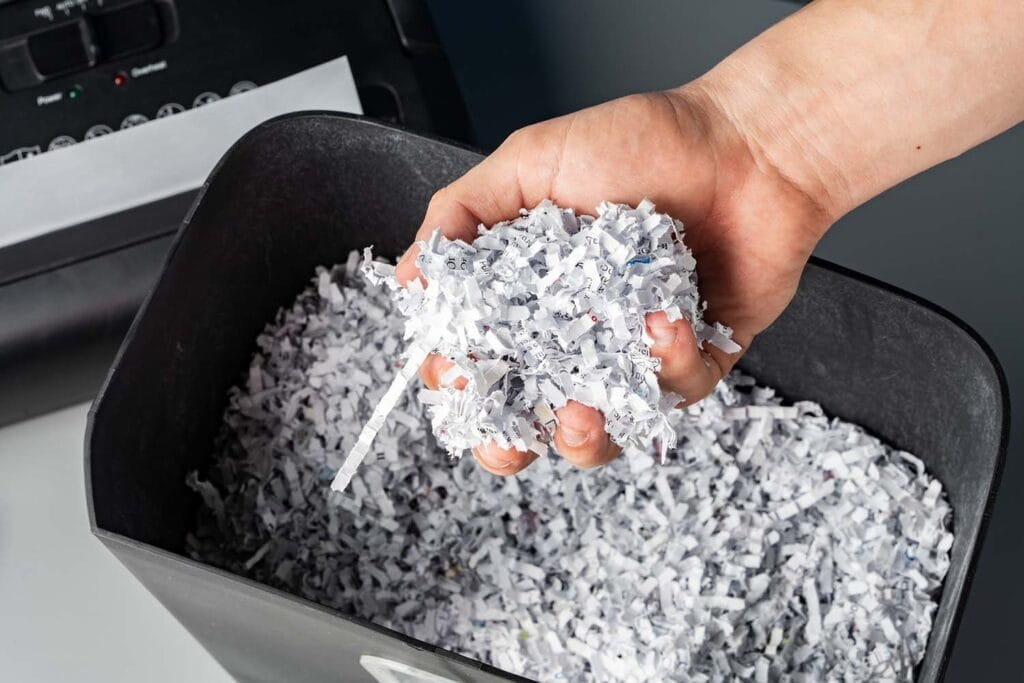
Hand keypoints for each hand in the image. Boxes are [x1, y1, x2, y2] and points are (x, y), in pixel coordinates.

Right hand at [396, 86, 833, 474]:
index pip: (480, 357)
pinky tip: (663, 322)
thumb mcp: (532, 161)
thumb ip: (462, 214)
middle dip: (511, 444)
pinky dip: (665, 367)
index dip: (460, 381)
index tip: (455, 378)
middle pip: (530, 414)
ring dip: (586, 436)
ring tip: (584, 409)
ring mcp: (633, 353)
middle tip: (511, 441)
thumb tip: (411, 275)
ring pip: (601, 431)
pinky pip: (672, 395)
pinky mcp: (694, 360)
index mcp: (531, 294)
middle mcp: (578, 332)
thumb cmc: (642, 142)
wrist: (745, 144)